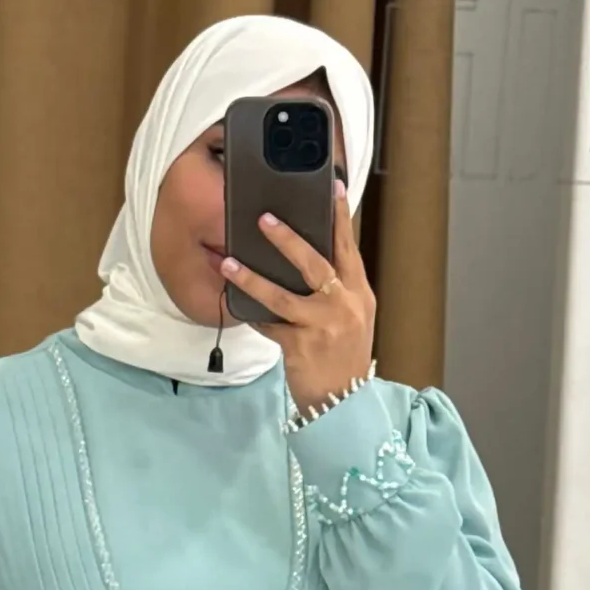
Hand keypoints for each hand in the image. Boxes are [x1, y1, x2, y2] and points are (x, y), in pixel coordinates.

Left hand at [222, 182, 375, 413]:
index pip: (348, 248)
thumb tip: (309, 259)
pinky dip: (253, 315)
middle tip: (264, 219)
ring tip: (230, 263)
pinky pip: (270, 325)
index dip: (340, 218)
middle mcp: (345, 305)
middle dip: (288, 239)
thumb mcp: (353, 319)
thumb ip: (337, 291)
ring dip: (252, 277)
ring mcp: (323, 326)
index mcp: (359, 294)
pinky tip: (236, 306)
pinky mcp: (301, 346)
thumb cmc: (344, 357)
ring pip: (282, 295)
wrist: (345, 401)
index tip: (334, 188)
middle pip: (315, 262)